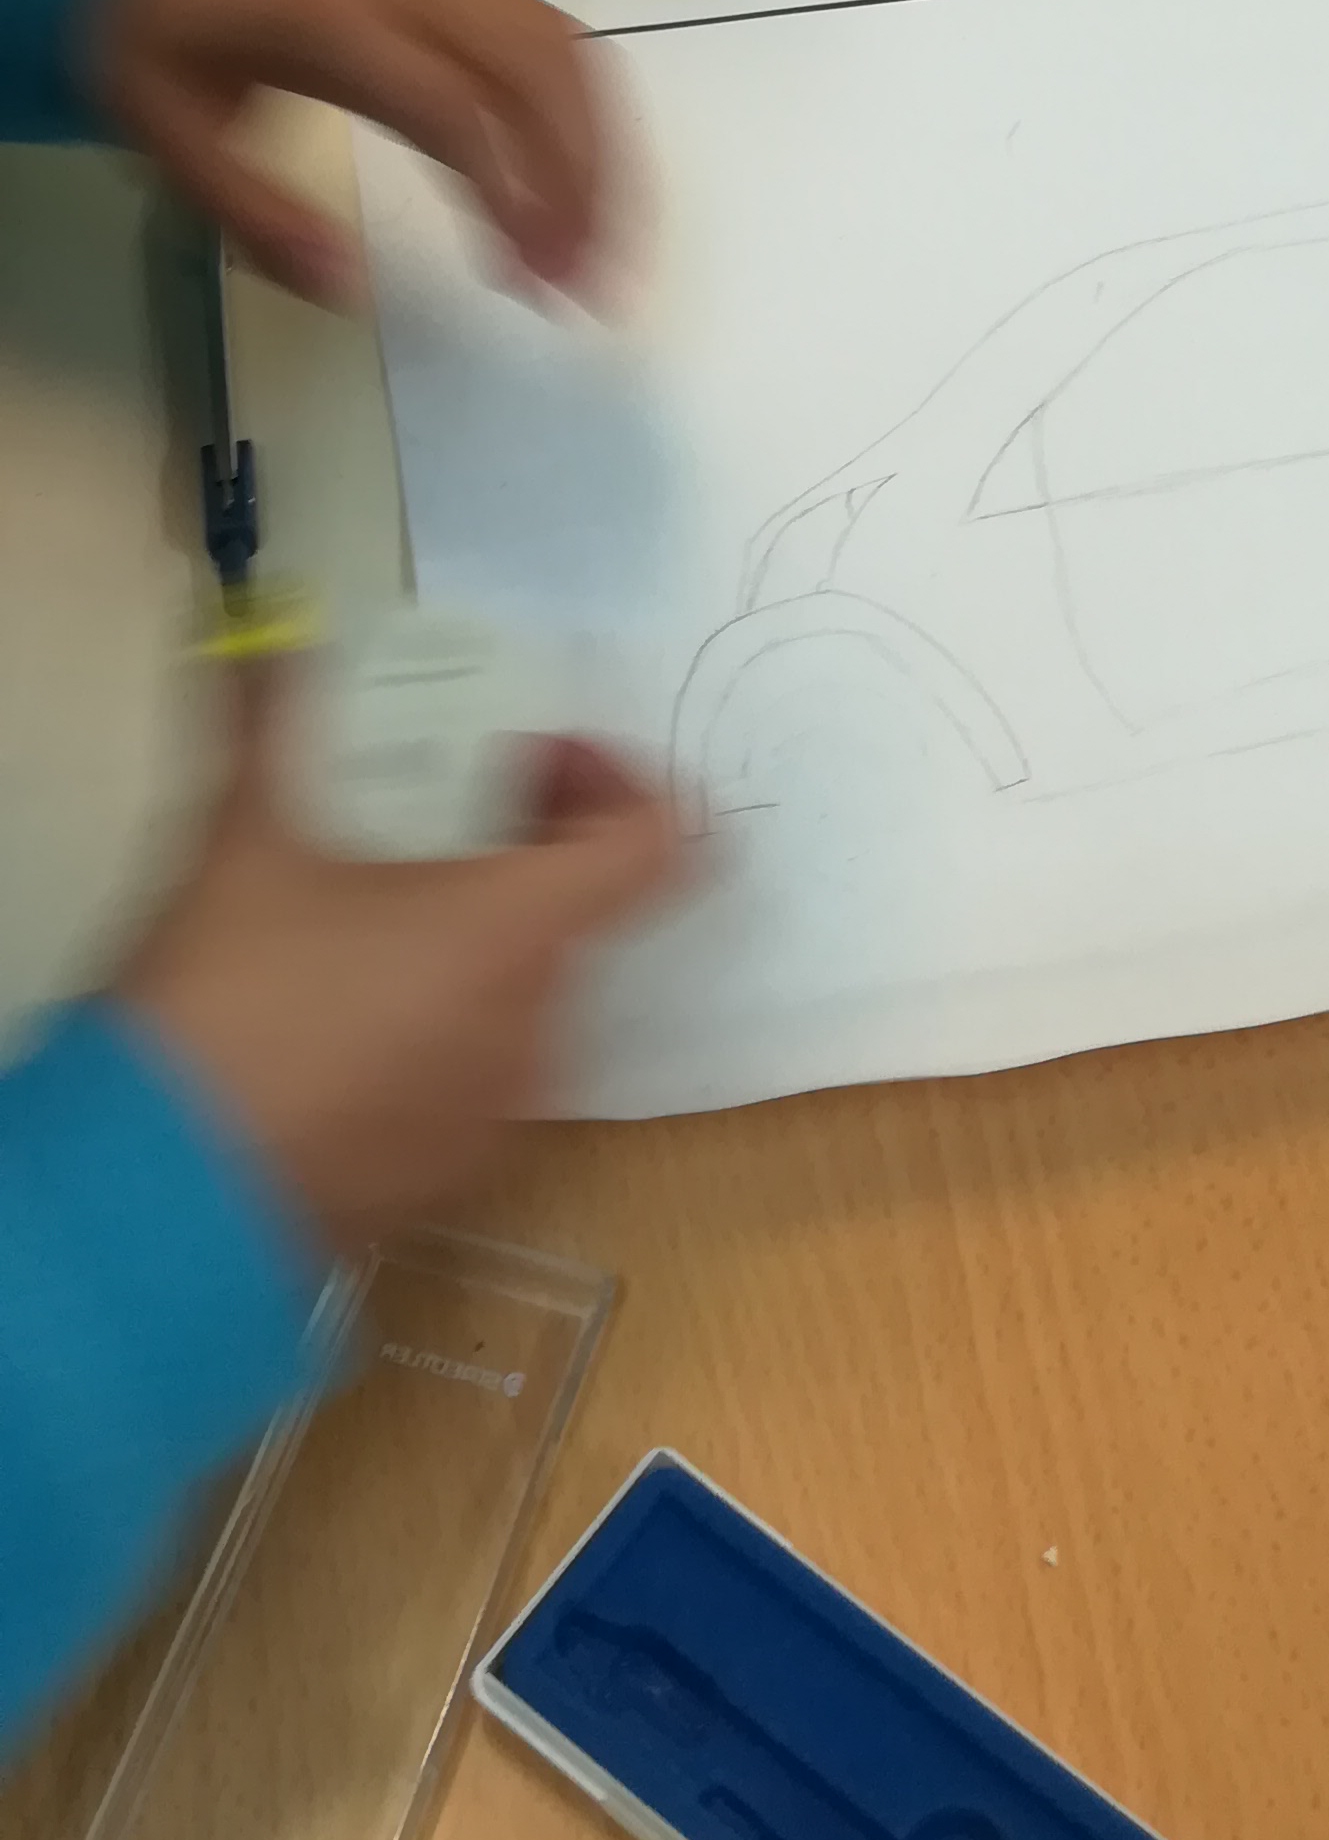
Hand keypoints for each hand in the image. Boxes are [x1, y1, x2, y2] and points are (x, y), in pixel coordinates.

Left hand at [87, 0, 621, 306]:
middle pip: (536, 67)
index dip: (507, 189)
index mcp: (327, 17)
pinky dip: (586, 111)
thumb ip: (253, 212)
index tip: (534, 279)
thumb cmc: (158, 30)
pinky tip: (583, 183)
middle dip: (583, 179)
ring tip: (600, 249)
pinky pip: (550, 34)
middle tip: (590, 285)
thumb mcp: (164, 131)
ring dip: (600, 149)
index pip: (451, 102)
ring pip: (561, 48)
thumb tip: (348, 288)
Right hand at [118, 684, 681, 1251]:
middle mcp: (540, 1026)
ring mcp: (501, 1116)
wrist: (157, 1200)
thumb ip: (270, 721)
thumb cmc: (226, 1001)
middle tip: (423, 823)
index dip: (618, 782)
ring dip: (477, 944)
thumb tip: (267, 639)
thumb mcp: (245, 839)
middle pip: (582, 912)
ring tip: (368, 921)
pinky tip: (338, 1022)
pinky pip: (480, 1077)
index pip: (661, 843)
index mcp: (519, 932)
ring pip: (528, 995)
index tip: (527, 762)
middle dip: (519, 851)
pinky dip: (441, 1031)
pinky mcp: (452, 1181)